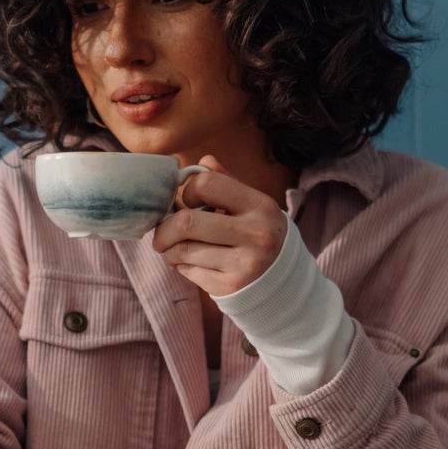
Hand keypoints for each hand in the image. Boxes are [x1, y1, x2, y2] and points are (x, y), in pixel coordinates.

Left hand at [150, 156, 288, 295]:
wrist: (284, 279)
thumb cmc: (258, 233)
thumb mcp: (252, 204)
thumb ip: (227, 182)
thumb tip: (203, 161)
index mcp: (259, 206)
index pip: (207, 184)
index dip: (188, 191)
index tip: (187, 202)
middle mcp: (255, 234)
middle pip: (186, 222)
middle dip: (164, 228)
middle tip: (162, 233)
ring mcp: (244, 264)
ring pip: (182, 251)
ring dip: (169, 250)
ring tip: (174, 249)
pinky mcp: (230, 287)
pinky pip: (188, 272)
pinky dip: (182, 266)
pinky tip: (192, 264)